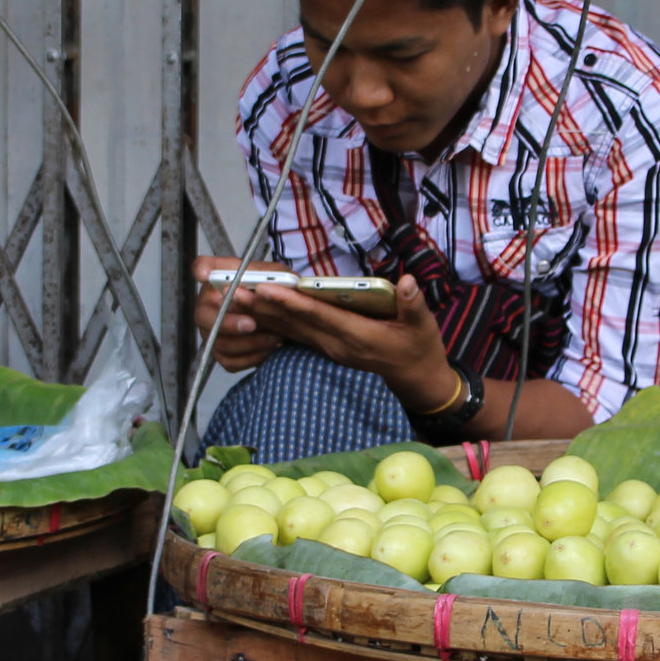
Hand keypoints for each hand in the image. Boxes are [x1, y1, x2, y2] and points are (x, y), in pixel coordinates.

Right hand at [191, 256, 290, 372]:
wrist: (282, 318)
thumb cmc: (274, 294)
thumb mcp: (277, 277)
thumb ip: (271, 275)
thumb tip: (264, 281)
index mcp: (221, 280)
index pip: (202, 266)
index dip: (201, 270)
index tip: (203, 275)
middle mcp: (208, 304)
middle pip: (204, 314)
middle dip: (228, 322)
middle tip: (252, 323)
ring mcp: (210, 330)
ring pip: (218, 342)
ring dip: (249, 342)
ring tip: (273, 337)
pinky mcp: (220, 352)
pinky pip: (230, 361)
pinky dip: (251, 357)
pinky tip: (268, 349)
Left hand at [244, 273, 459, 414]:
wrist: (415, 378)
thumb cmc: (419, 348)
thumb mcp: (424, 326)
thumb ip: (413, 304)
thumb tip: (406, 282)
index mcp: (358, 337)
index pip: (319, 318)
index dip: (293, 304)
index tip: (268, 290)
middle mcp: (337, 345)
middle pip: (295, 325)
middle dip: (265, 308)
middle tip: (235, 290)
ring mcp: (329, 349)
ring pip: (291, 331)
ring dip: (264, 315)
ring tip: (236, 297)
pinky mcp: (326, 349)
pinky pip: (296, 335)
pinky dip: (276, 323)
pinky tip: (257, 311)